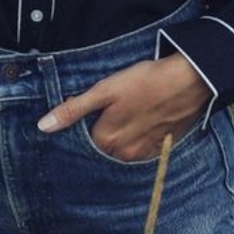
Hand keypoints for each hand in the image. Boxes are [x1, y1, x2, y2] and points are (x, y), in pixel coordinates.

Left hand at [37, 54, 211, 161]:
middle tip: (110, 110)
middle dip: (101, 132)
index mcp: (107, 139)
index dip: (84, 123)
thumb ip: (73, 110)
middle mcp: (125, 154)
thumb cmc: (145, 81)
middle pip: (102, 147)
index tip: (91, 109)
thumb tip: (43, 127)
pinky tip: (142, 120)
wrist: (190, 80)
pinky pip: (141, 150)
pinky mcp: (161, 148)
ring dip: (120, 136)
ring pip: (121, 150)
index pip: (83, 140)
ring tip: (128, 113)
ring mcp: (145, 153)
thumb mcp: (105, 90)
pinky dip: (137, 139)